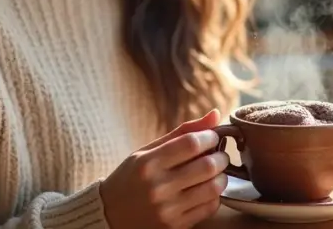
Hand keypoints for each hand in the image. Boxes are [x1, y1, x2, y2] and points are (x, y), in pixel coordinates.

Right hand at [100, 109, 228, 228]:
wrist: (109, 215)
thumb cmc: (130, 178)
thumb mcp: (146, 151)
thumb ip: (181, 133)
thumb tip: (215, 115)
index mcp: (148, 163)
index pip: (191, 143)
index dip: (210, 137)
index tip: (213, 137)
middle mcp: (158, 186)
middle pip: (207, 166)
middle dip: (221, 156)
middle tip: (220, 154)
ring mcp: (168, 209)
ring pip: (212, 188)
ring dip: (222, 177)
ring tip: (217, 172)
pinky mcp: (175, 226)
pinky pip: (209, 208)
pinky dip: (215, 196)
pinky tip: (207, 190)